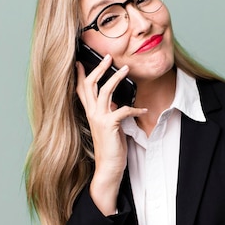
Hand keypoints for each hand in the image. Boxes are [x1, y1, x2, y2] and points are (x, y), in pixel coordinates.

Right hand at [75, 54, 146, 214]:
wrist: (108, 168)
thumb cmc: (110, 147)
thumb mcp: (109, 126)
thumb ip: (109, 113)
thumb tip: (115, 102)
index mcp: (90, 113)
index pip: (81, 90)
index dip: (80, 75)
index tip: (80, 61)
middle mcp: (92, 114)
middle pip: (90, 85)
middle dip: (99, 68)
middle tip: (108, 56)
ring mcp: (99, 119)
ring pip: (105, 91)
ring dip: (116, 77)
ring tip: (125, 69)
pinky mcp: (109, 125)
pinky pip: (123, 110)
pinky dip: (135, 107)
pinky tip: (144, 109)